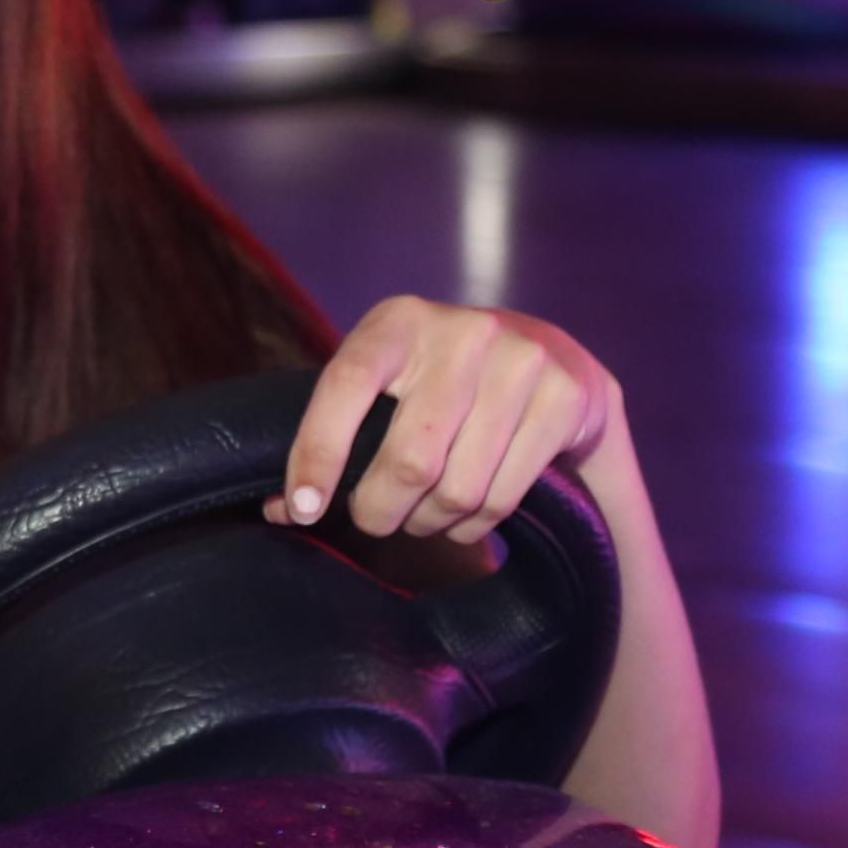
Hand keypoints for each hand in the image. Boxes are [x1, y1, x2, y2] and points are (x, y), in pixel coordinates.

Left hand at [271, 297, 622, 550]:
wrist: (558, 357)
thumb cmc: (443, 382)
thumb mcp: (390, 384)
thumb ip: (338, 435)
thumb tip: (284, 511)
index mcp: (398, 322)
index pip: (344, 385)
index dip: (317, 453)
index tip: (303, 509)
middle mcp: (462, 333)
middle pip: (409, 461)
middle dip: (380, 510)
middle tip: (376, 520)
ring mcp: (520, 361)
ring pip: (458, 489)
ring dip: (431, 523)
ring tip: (424, 517)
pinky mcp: (562, 398)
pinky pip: (502, 496)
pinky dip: (474, 524)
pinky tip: (466, 515)